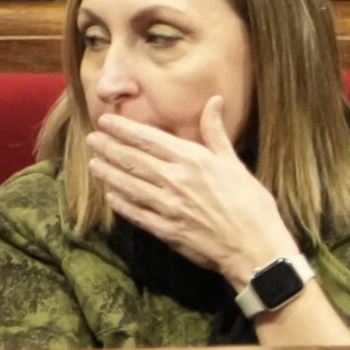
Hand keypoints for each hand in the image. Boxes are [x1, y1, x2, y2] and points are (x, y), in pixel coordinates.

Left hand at [86, 101, 293, 277]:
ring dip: (109, 173)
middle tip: (91, 139)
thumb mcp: (234, 164)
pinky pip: (137, 214)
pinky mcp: (167, 230)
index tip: (105, 121)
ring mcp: (169, 206)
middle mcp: (175, 180)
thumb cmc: (252, 205)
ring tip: (93, 163)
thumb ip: (216, 133)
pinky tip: (110, 196)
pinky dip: (121, 204)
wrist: (257, 249)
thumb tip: (214, 100)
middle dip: (109, 148)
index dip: (124, 129)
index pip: (149, 139)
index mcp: (192, 160)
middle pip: (133, 160)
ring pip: (129, 185)